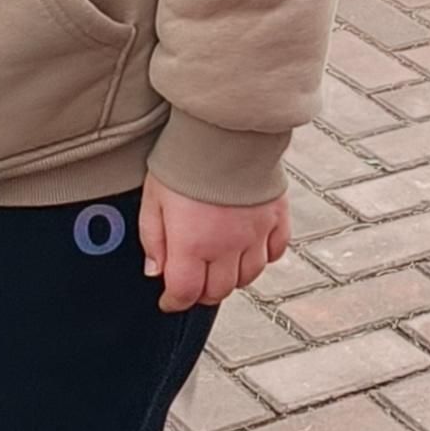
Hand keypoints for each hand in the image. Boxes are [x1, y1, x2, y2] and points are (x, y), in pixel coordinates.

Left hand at [140, 175, 290, 309]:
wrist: (223, 128)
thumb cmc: (183, 161)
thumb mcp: (153, 200)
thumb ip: (153, 240)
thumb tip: (156, 272)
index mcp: (192, 245)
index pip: (185, 293)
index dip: (174, 302)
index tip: (168, 300)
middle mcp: (227, 246)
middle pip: (218, 290)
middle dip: (202, 292)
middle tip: (193, 283)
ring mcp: (255, 233)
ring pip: (250, 276)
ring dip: (233, 278)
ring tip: (220, 266)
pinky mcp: (276, 216)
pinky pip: (276, 250)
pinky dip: (264, 257)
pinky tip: (252, 249)